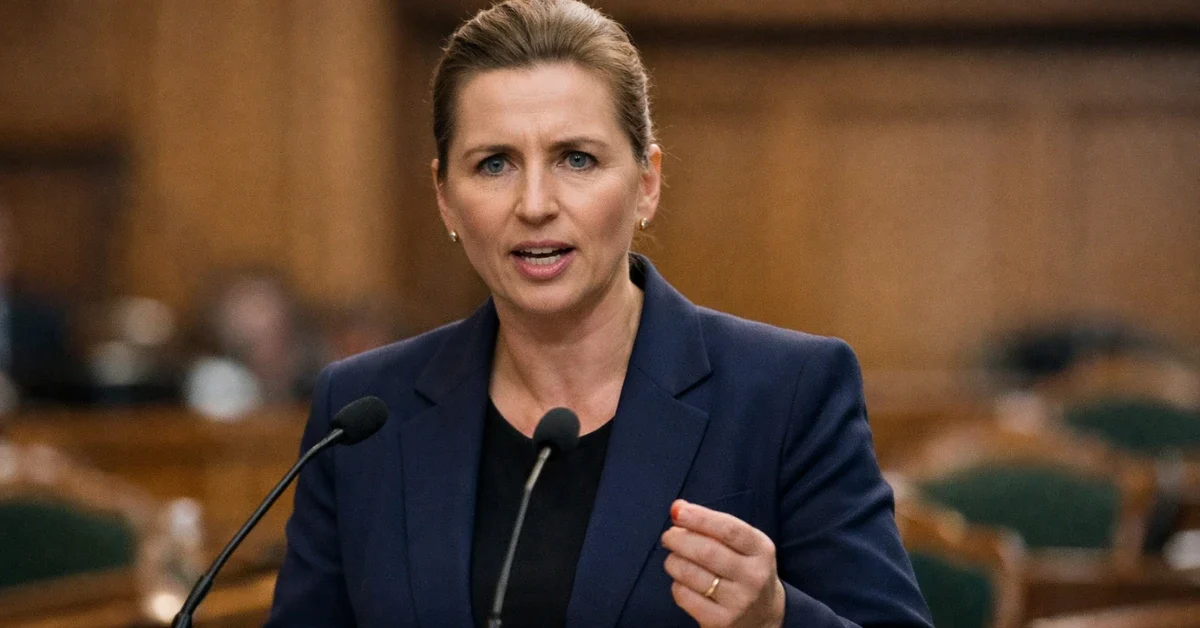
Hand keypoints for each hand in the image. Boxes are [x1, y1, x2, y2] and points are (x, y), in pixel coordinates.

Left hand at [661, 499, 784, 627]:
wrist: (762, 616)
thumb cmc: (744, 569)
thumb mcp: (741, 545)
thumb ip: (712, 524)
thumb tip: (677, 508)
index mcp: (761, 550)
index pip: (728, 529)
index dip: (700, 518)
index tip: (677, 511)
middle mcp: (754, 576)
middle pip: (706, 552)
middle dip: (679, 539)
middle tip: (668, 537)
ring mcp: (738, 602)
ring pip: (691, 574)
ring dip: (673, 561)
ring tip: (674, 558)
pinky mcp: (720, 621)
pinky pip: (685, 596)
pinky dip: (676, 584)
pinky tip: (682, 581)